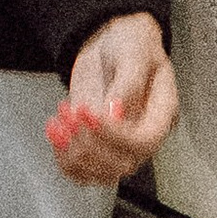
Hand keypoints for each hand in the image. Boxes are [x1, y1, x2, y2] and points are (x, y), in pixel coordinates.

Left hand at [47, 12, 179, 187]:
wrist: (111, 44)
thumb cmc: (131, 44)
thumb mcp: (134, 52)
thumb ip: (128, 83)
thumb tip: (117, 114)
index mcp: (162, 114)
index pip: (144, 141)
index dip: (114, 135)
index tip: (87, 112)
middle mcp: (142, 135)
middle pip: (121, 164)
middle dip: (89, 144)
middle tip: (71, 113)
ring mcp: (119, 144)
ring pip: (100, 173)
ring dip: (72, 153)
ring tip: (58, 120)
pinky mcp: (96, 146)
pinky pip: (82, 170)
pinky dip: (63, 158)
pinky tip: (54, 131)